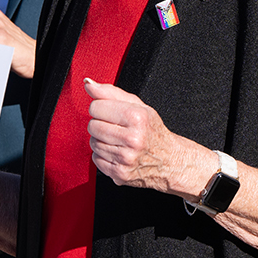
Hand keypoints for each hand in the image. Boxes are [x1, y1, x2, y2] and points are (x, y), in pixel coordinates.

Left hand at [84, 79, 211, 195]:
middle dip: (101, 124)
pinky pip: (96, 159)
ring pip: (93, 143)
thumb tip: (87, 83)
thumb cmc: (153, 130)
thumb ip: (110, 92)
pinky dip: (103, 155)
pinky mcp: (120, 174)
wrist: (170, 160)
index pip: (96, 107)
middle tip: (116, 127)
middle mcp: (132, 139)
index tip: (111, 112)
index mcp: (137, 118)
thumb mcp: (138, 106)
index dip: (101, 108)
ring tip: (118, 140)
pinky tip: (117, 152)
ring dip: (102, 140)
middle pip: (92, 126)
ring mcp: (126, 158)